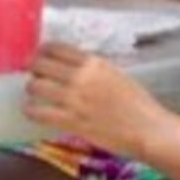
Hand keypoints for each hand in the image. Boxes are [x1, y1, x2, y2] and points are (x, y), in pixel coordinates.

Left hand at [23, 43, 166, 156]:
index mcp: (93, 63)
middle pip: (41, 65)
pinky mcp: (72, 122)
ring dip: (31, 89)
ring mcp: (75, 100)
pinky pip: (40, 113)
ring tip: (33, 93)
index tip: (39, 55)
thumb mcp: (116, 74)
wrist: (149, 130)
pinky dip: (31, 110)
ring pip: (36, 87)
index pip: (56, 48)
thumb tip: (72, 66)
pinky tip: (30, 110)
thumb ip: (93, 69)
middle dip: (33, 69)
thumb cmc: (138, 103)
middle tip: (34, 75)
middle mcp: (81, 77)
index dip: (42, 51)